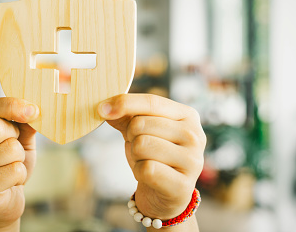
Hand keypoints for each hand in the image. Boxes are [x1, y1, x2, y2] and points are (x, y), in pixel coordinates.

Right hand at [0, 98, 38, 231]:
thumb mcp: (20, 139)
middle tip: (14, 149)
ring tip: (10, 166)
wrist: (6, 200)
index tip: (33, 110)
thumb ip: (24, 123)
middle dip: (15, 137)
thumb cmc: (10, 164)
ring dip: (19, 158)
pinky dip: (20, 175)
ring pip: (10, 149)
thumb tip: (34, 111)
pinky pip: (14, 170)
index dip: (12, 105)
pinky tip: (9, 181)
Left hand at [98, 94, 205, 221]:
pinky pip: (146, 169)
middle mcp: (194, 135)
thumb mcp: (139, 130)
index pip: (151, 101)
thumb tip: (104, 108)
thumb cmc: (152, 155)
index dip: (124, 103)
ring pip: (141, 145)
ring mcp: (192, 161)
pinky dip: (139, 172)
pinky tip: (150, 176)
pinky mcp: (183, 185)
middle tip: (140, 148)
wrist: (164, 193)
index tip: (101, 109)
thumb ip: (124, 115)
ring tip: (146, 161)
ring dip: (135, 155)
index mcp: (187, 115)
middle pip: (141, 124)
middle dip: (131, 137)